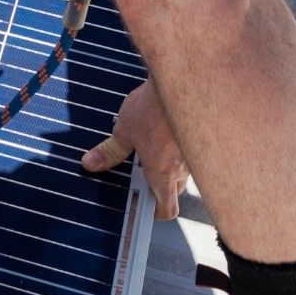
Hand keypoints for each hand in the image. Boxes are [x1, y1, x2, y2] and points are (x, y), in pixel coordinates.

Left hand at [82, 79, 188, 219]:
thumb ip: (111, 150)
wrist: (186, 81)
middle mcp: (184, 168)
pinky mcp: (204, 137)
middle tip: (143, 172)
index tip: (145, 208)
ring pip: (186, 168)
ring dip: (172, 163)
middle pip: (176, 190)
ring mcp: (197, 153)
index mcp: (163, 173)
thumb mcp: (125, 129)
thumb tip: (91, 163)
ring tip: (153, 144)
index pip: (167, 209)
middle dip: (161, 185)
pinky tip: (167, 128)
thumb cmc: (156, 107)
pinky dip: (181, 145)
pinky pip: (192, 150)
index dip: (156, 213)